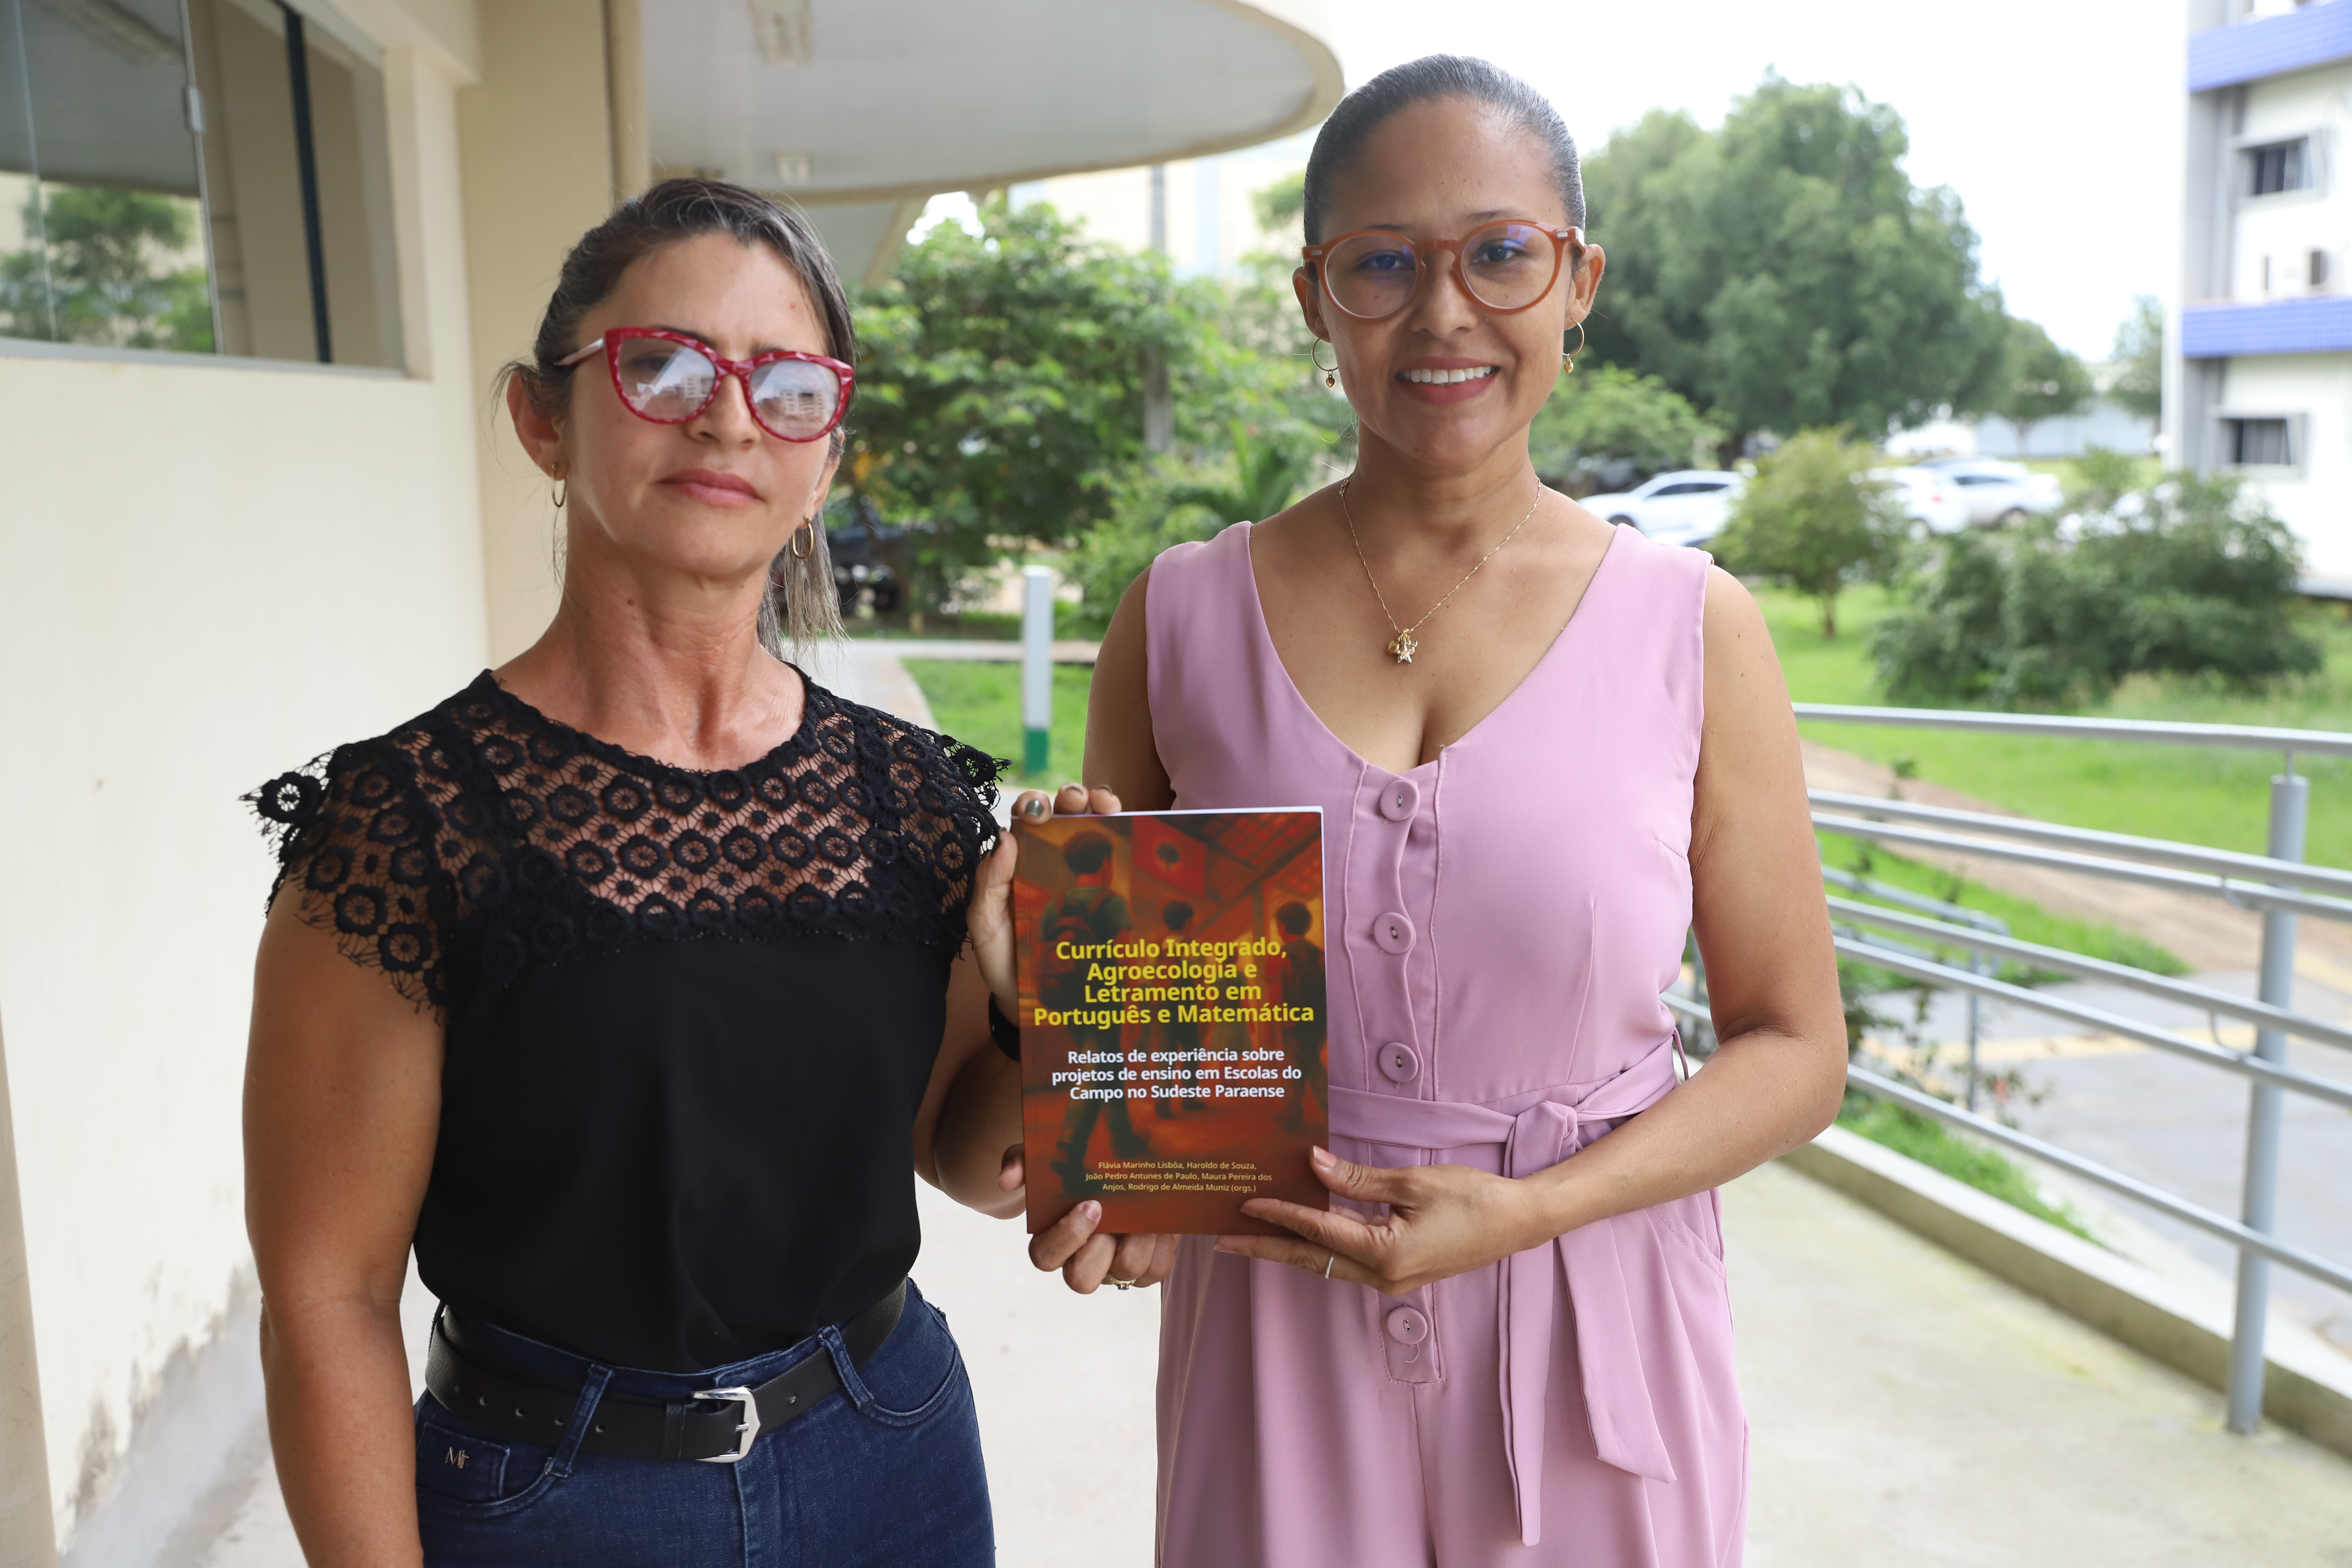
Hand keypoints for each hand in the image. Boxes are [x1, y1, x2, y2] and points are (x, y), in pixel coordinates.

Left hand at [968, 782, 1122, 1012]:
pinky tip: (1134, 828)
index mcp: (1021, 864)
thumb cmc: (1006, 964)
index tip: (1040, 809)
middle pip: (1066, 816)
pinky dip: (1130, 836)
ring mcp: (1087, 878)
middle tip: (1078, 801)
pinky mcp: (1112, 898)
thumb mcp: (986, 929)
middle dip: (1073, 796)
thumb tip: (1005, 839)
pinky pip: (1124, 862)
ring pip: (1098, 828)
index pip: (1028, 823)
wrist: (1037, 1006)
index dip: (1035, 805)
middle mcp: (1054, 864)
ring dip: (1103, 805)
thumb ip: (988, 886)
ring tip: (1106, 805)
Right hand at [1001, 1144, 1175, 1293]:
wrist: (1130, 1167)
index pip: (1044, 1257)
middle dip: (1100, 1252)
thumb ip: (1025, 1161)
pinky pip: (1157, 1271)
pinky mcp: (1146, 1268)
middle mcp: (1083, 1260)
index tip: (1089, 1204)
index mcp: (1054, 1238)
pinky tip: (1161, 1222)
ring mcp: (1115, 1269)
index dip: (1065, 1238)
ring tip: (1145, 1214)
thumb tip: (1007, 1178)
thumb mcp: (1052, 1156)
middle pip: (1081, 1281)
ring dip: (1139, 1241)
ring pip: (1126, 1273)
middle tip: (1114, 1214)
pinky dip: (1162, 1246)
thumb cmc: (1083, 1166)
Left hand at [1214, 1146, 1550, 1294]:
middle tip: (1222, 1241)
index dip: (1280, 1215)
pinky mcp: (1399, 1274)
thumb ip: (1358, 1180)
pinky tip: (1302, 1233)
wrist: (1518, 1223)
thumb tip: (1313, 1165)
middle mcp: (1383, 1277)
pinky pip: (1347, 1262)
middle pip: (1311, 1260)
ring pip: (1326, 1265)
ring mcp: (1391, 1281)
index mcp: (1385, 1254)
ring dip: (1289, 1249)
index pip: (1318, 1232)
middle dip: (1265, 1248)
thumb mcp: (1413, 1183)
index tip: (1245, 1203)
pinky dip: (1319, 1248)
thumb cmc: (1473, 1199)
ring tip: (1251, 1233)